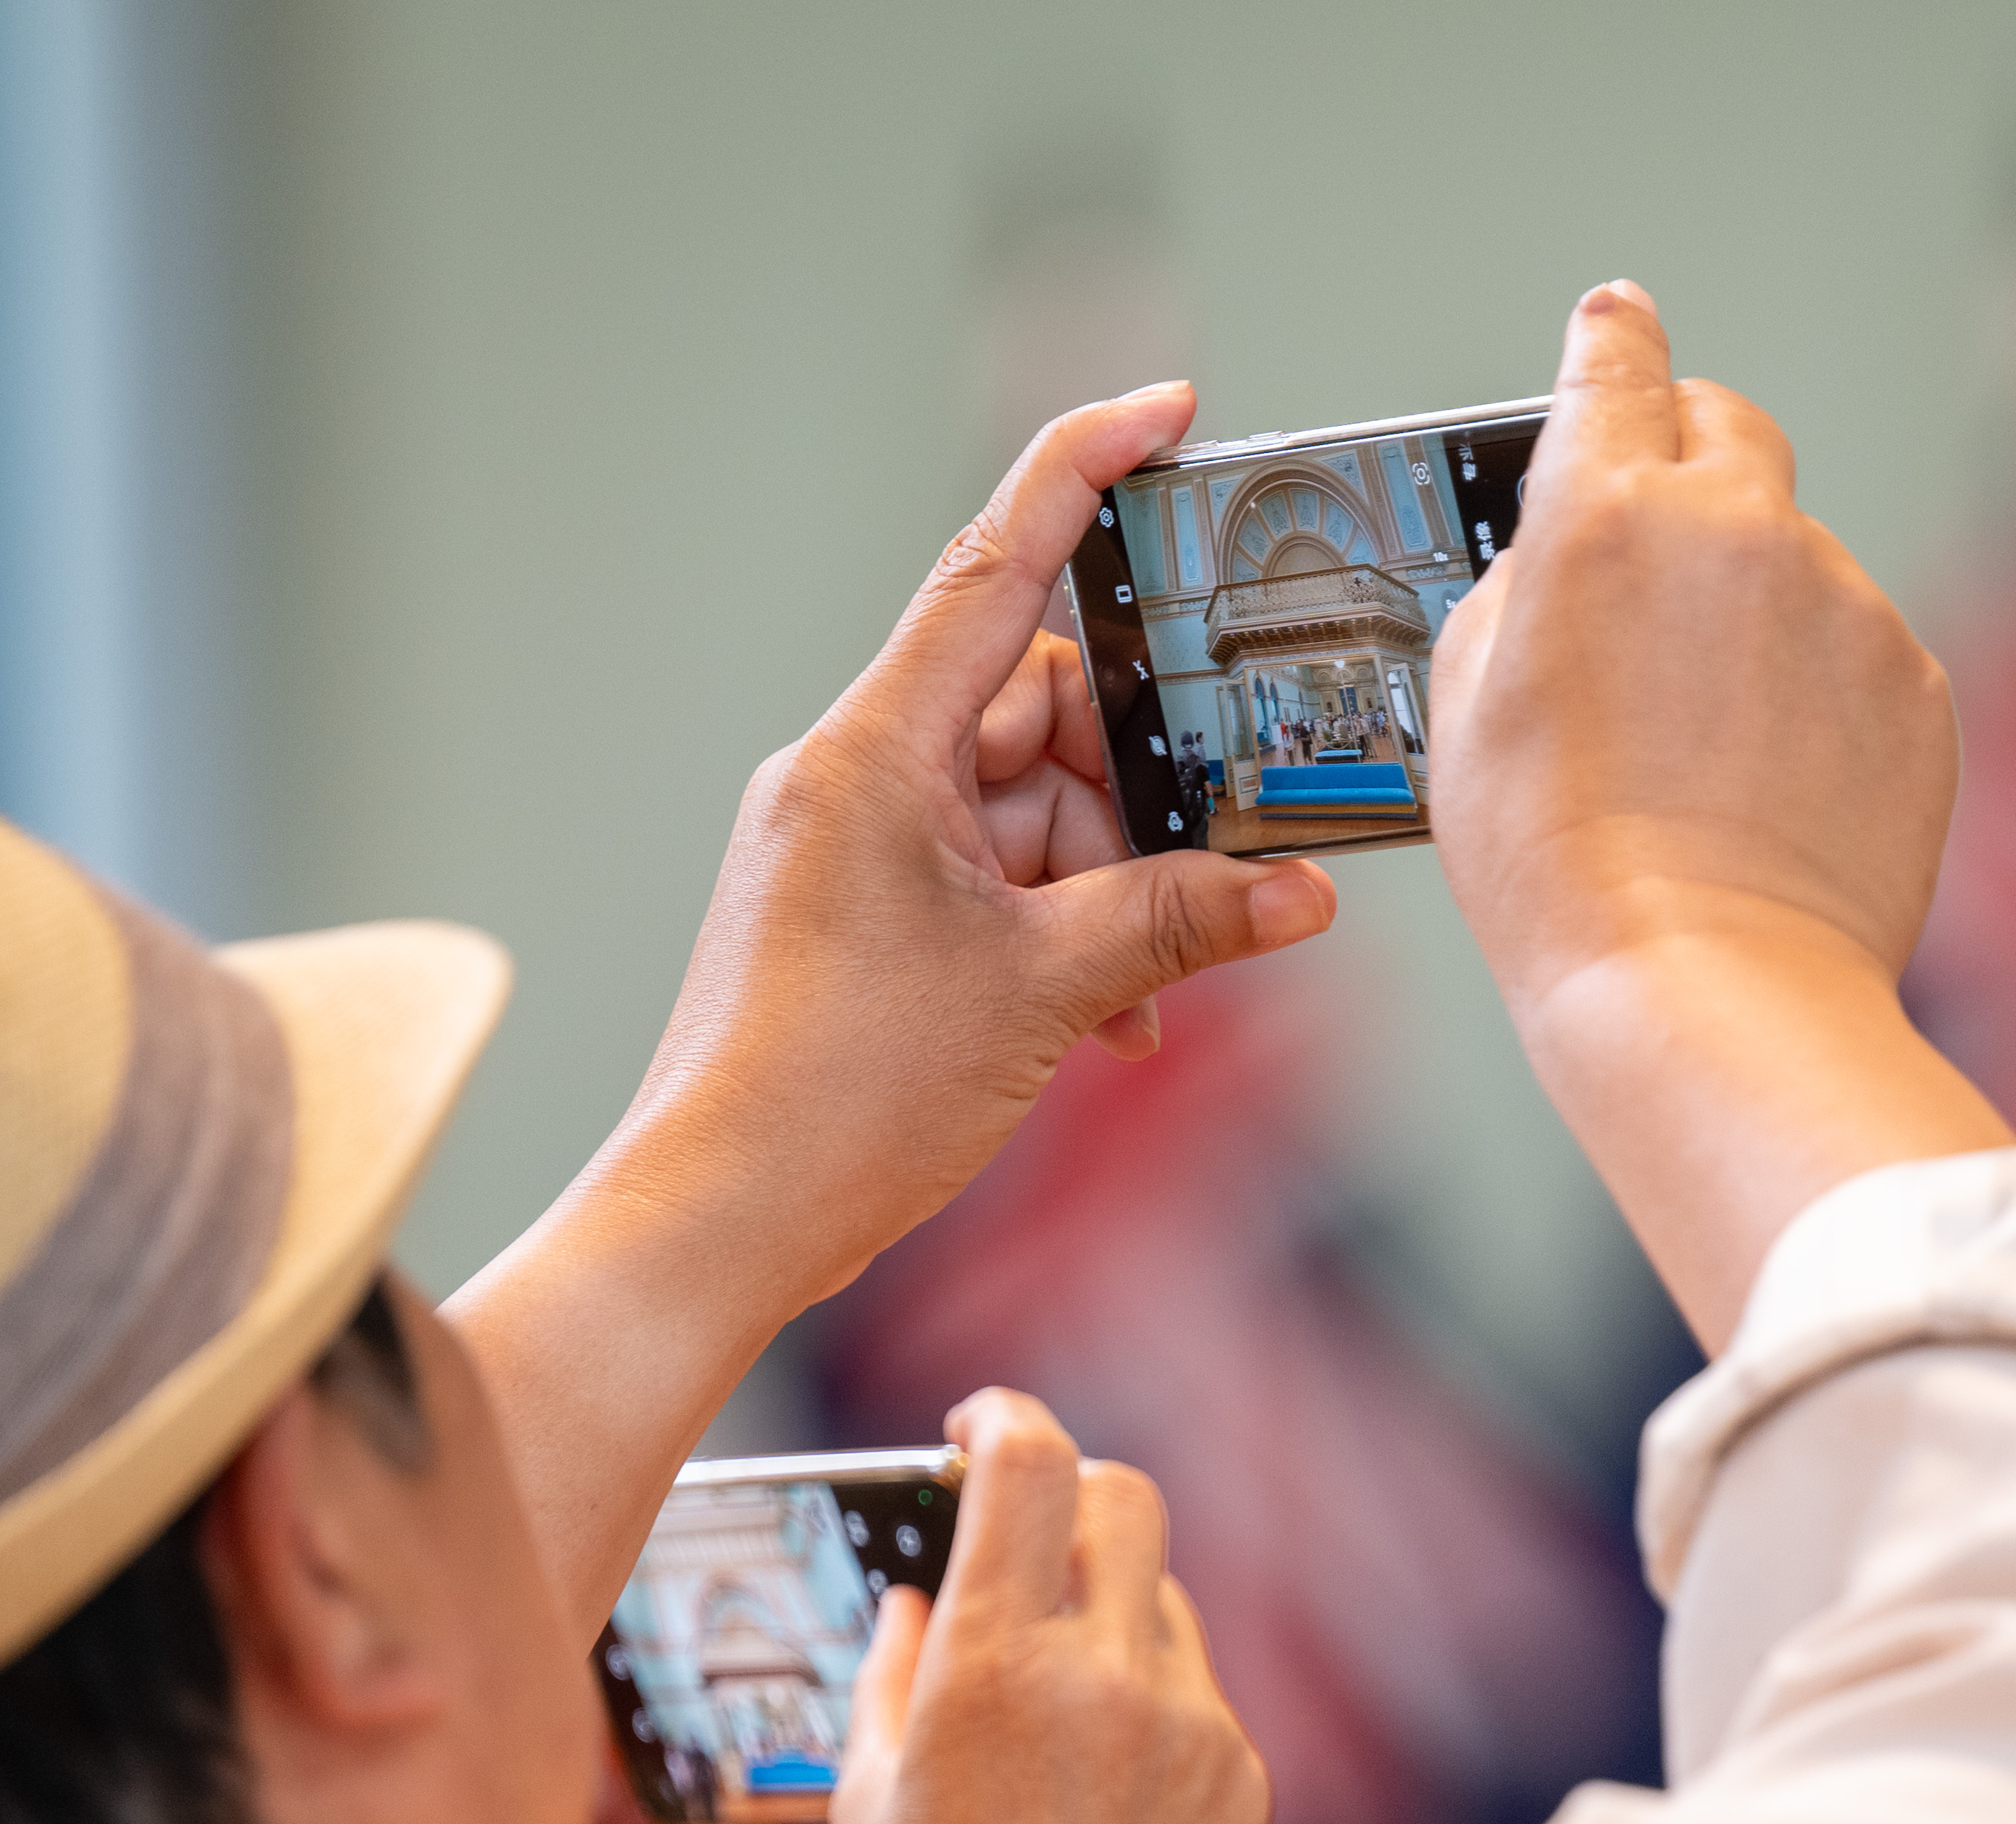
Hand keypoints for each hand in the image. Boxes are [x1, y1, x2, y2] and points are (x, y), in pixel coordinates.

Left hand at [458, 384, 1343, 1647]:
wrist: (717, 1221)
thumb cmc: (834, 1096)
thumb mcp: (1047, 995)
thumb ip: (1183, 922)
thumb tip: (1298, 893)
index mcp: (876, 752)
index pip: (994, 566)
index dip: (1082, 474)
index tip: (1164, 411)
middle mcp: (859, 779)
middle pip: (1041, 716)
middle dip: (1145, 788)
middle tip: (1235, 853)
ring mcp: (859, 851)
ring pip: (1032, 814)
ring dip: (1117, 886)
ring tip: (1155, 985)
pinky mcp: (867, 921)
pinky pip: (999, 886)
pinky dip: (1068, 935)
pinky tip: (1112, 1016)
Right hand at [830, 1389, 1267, 1823]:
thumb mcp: (866, 1802)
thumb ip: (889, 1676)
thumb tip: (914, 1597)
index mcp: (994, 1669)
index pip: (1029, 1467)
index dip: (1004, 1419)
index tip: (978, 1426)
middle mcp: (1107, 1678)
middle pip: (1122, 1496)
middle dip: (1068, 1495)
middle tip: (1021, 1530)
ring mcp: (1190, 1724)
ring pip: (1160, 1598)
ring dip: (1106, 1610)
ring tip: (1045, 1701)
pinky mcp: (1242, 1775)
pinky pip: (1194, 1690)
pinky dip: (1145, 1701)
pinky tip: (1098, 1782)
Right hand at [1420, 284, 2008, 1349]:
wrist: (1709, 990)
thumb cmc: (1565, 871)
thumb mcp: (1467, 707)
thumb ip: (1522, 589)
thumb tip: (1566, 560)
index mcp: (1605, 515)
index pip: (1613, 364)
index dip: (1611, 342)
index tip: (1616, 328)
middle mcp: (1738, 531)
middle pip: (1725, 429)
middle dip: (1690, 464)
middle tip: (1656, 556)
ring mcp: (1843, 604)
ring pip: (1795, 561)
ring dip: (1756, 615)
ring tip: (1707, 749)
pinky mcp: (1914, 686)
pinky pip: (1858, 654)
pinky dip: (1821, 698)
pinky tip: (1773, 790)